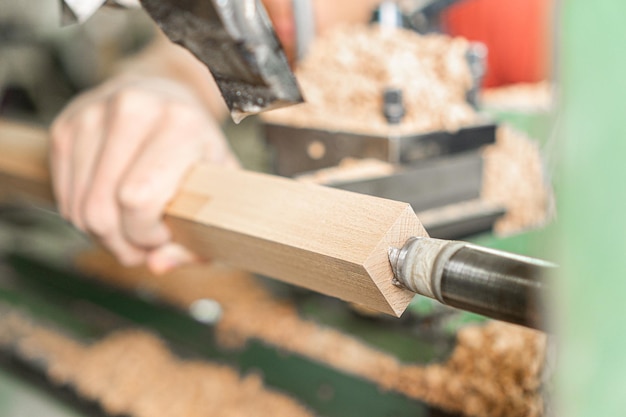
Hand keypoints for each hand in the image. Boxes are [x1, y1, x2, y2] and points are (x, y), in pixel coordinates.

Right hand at [50, 76, 238, 272]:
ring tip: (129, 228)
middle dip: (122, 243)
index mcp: (180, 124)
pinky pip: (64, 197)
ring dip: (102, 234)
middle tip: (142, 244)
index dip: (147, 234)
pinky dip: (84, 216)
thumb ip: (199, 235)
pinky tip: (110, 208)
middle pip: (102, 210)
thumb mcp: (215, 187)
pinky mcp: (66, 125)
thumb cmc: (195, 146)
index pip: (138, 200)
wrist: (165, 93)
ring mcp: (93, 114)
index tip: (164, 235)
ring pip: (79, 209)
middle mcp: (134, 110)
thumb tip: (158, 265)